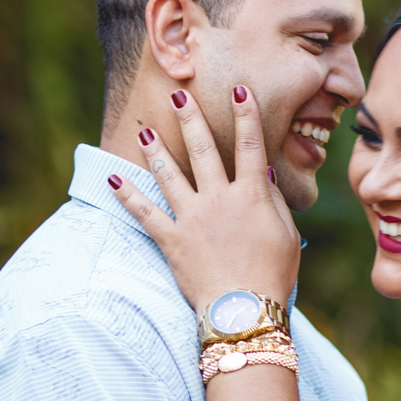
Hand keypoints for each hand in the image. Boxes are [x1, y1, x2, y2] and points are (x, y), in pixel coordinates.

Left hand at [108, 87, 300, 313]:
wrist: (244, 311)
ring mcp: (192, 218)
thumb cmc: (273, 276)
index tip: (239, 90)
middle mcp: (219, 199)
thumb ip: (274, 200)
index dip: (246, 114)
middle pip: (203, 149)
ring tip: (143, 129)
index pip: (250, 145)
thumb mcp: (288, 235)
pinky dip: (127, 196)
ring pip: (169, 174)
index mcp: (252, 195)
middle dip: (190, 118)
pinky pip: (144, 214)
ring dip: (155, 149)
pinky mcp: (171, 240)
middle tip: (178, 95)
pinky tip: (112, 179)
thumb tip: (265, 171)